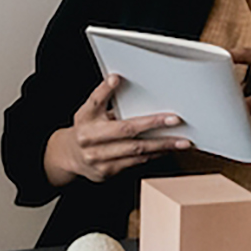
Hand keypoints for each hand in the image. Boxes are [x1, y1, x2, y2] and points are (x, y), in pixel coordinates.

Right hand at [42, 74, 189, 186]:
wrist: (69, 156)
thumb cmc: (87, 128)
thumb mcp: (90, 109)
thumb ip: (103, 97)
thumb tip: (117, 78)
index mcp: (85, 118)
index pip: (97, 101)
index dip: (107, 90)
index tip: (119, 80)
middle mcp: (89, 139)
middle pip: (126, 131)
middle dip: (154, 125)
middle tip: (175, 120)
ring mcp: (98, 158)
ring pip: (135, 151)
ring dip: (161, 146)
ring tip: (181, 141)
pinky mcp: (106, 172)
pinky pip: (135, 163)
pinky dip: (153, 156)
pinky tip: (166, 150)